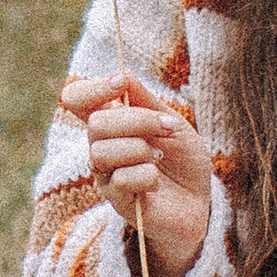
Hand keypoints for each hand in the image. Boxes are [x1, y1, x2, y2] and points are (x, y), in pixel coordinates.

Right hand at [57, 71, 214, 276]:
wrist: (198, 202)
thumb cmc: (183, 161)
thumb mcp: (171, 124)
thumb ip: (146, 102)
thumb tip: (122, 73)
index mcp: (111, 124)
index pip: (77, 99)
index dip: (93, 88)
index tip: (120, 82)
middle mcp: (101, 147)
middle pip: (96, 123)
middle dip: (137, 120)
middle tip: (168, 127)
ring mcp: (105, 175)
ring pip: (101, 152)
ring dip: (141, 149)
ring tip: (160, 156)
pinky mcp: (116, 201)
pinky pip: (121, 179)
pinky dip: (147, 176)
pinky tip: (156, 182)